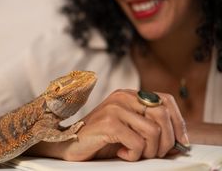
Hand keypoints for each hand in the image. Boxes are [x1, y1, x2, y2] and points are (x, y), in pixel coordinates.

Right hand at [35, 89, 188, 160]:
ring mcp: (115, 108)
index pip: (166, 101)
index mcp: (129, 95)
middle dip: (166, 141)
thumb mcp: (129, 129)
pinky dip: (134, 155)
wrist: (70, 142)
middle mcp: (123, 97)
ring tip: (134, 154)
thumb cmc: (101, 138)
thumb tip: (179, 142)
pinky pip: (137, 143)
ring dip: (149, 151)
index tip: (180, 142)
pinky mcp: (109, 123)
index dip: (179, 122)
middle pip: (163, 115)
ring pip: (153, 131)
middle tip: (153, 153)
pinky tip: (121, 153)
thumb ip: (150, 128)